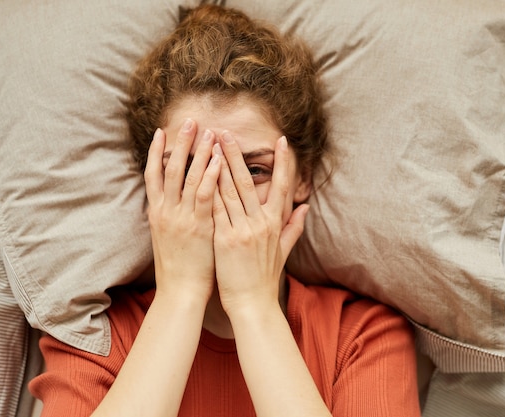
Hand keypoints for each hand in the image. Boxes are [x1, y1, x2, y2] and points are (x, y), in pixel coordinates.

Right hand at [144, 120, 220, 301]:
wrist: (180, 292)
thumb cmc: (177, 268)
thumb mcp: (166, 238)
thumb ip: (169, 216)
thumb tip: (172, 201)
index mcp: (157, 213)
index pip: (153, 175)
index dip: (156, 152)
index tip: (162, 132)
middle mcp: (165, 211)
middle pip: (170, 169)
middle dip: (180, 143)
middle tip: (189, 120)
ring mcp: (180, 218)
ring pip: (188, 178)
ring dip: (198, 152)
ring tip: (208, 131)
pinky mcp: (198, 226)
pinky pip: (204, 195)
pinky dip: (210, 176)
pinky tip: (218, 159)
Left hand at [212, 132, 309, 315]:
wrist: (252, 304)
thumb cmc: (265, 278)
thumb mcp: (284, 251)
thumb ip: (294, 227)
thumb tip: (307, 207)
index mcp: (275, 224)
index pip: (281, 187)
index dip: (283, 163)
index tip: (282, 142)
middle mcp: (260, 223)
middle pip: (247, 182)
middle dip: (236, 155)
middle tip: (226, 132)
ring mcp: (242, 230)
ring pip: (228, 191)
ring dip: (218, 165)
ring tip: (209, 145)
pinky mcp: (224, 239)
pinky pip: (214, 209)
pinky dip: (207, 190)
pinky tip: (198, 174)